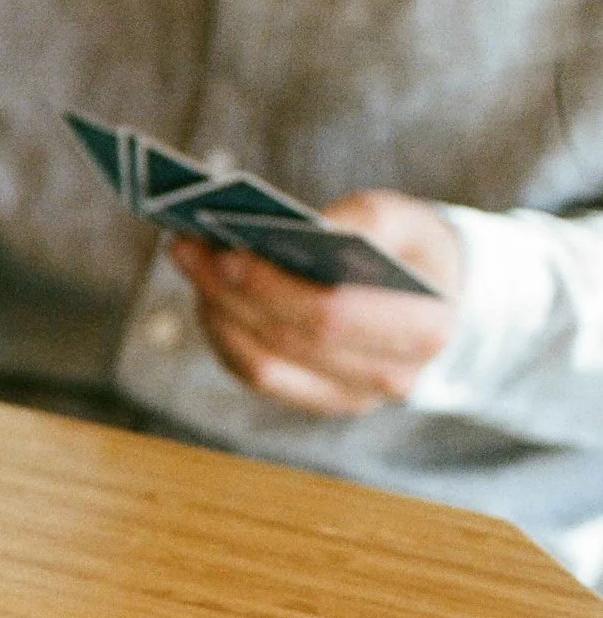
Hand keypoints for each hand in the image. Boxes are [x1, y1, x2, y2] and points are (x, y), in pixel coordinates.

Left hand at [168, 189, 461, 417]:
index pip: (334, 313)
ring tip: (190, 262)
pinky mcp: (315, 398)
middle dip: (231, 291)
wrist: (429, 297)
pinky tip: (205, 293)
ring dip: (217, 311)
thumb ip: (365, 220)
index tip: (228, 251)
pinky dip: (223, 334)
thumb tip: (303, 231)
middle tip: (188, 247)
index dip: (273, 286)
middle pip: (289, 338)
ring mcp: (350, 396)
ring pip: (263, 364)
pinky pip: (255, 374)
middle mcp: (392, 376)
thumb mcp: (405, 220)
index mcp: (426, 327)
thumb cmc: (409, 251)